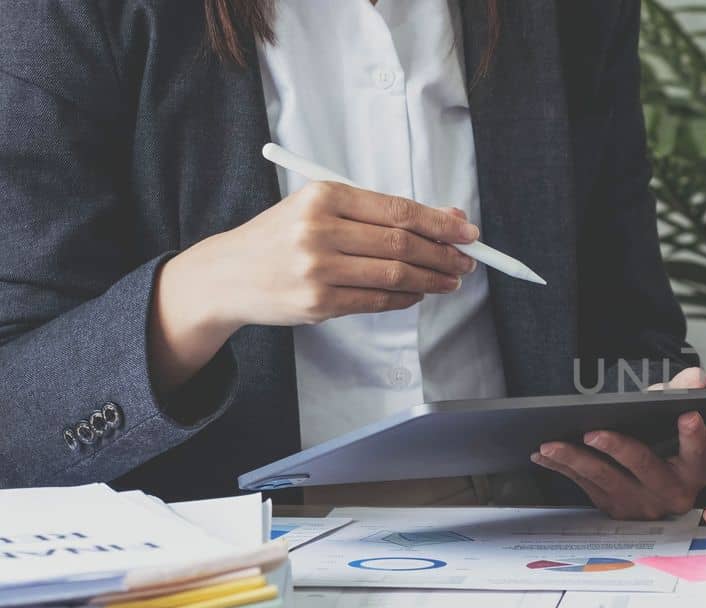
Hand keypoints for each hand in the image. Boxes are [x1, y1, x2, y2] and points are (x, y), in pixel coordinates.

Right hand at [150, 182, 479, 390]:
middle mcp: (319, 230)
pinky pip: (377, 301)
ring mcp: (317, 269)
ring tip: (451, 279)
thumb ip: (379, 211)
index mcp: (323, 196)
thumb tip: (447, 216)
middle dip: (444, 254)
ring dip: (433, 279)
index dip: (441, 223)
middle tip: (467, 261)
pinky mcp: (317, 303)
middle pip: (402, 243)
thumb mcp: (321, 208)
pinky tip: (419, 293)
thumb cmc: (281, 236)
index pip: (398, 210)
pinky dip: (406, 298)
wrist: (226, 274)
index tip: (469, 232)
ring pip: (395, 275)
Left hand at [532, 367, 705, 519]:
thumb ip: (684, 394)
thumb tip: (694, 378)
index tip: (688, 416)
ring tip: (552, 444)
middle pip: (643, 466)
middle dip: (617, 449)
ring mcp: (642, 504)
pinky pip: (586, 486)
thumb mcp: (680, 418)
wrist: (660, 480)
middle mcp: (671, 492)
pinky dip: (564, 469)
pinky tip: (546, 455)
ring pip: (606, 478)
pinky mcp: (616, 508)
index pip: (698, 451)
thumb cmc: (671, 443)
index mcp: (696, 470)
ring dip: (575, 460)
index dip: (693, 435)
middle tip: (593, 433)